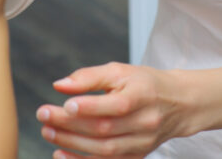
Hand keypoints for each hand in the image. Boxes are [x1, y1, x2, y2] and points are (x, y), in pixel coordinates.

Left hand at [36, 62, 189, 157]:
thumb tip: (59, 85)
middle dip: (70, 125)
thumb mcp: (120, 71)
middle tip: (43, 116)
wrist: (178, 104)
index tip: (63, 104)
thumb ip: (89, 77)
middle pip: (105, 129)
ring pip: (105, 150)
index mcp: (142, 96)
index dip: (89, 107)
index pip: (116, 105)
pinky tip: (61, 154)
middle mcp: (145, 123)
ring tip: (48, 133)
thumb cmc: (144, 84)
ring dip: (72, 144)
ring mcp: (142, 144)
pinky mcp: (137, 156)